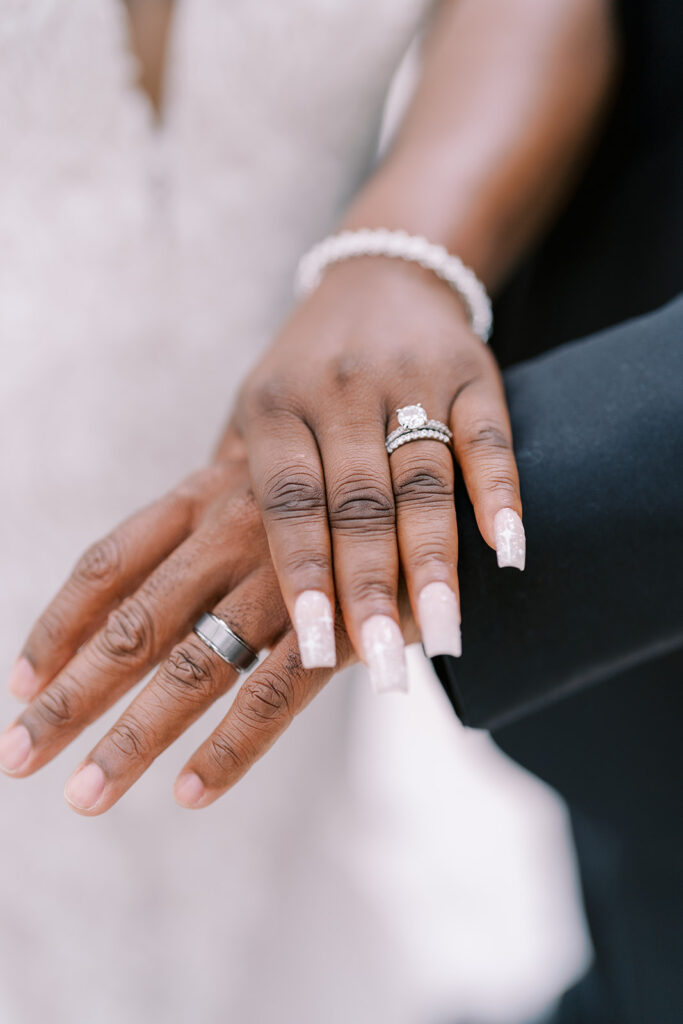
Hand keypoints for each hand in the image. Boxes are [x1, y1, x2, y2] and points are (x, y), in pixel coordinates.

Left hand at [0, 445, 372, 814]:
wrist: (444, 465)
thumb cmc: (345, 482)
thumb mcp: (269, 483)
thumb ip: (209, 524)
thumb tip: (143, 586)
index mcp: (209, 494)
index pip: (111, 562)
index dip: (60, 623)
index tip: (17, 680)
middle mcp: (236, 530)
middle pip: (137, 622)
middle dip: (72, 695)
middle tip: (16, 756)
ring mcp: (288, 576)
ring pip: (197, 664)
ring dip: (136, 736)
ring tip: (85, 795)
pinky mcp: (346, 621)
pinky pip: (279, 692)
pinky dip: (233, 746)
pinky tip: (192, 792)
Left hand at [234, 257, 523, 688]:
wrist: (378, 278)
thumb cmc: (302, 371)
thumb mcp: (251, 411)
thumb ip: (231, 488)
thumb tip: (206, 592)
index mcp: (275, 407)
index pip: (289, 500)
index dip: (304, 571)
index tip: (317, 643)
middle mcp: (337, 391)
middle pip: (357, 502)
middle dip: (372, 586)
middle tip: (387, 665)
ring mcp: (408, 379)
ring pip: (423, 478)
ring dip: (436, 560)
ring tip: (445, 634)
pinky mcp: (470, 373)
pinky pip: (487, 438)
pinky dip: (499, 493)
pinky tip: (509, 550)